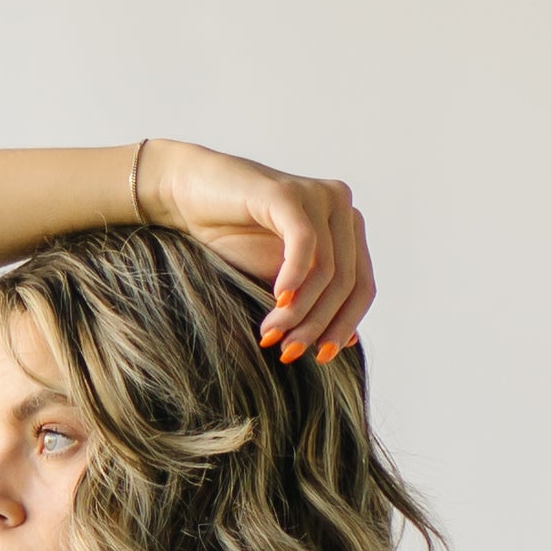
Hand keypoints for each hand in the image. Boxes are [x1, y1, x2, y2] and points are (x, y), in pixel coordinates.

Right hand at [136, 140, 374, 365]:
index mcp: (348, 228)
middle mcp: (341, 206)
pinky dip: (294, 277)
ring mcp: (317, 195)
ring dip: (299, 311)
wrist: (187, 197)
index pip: (363, 287)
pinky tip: (277, 300)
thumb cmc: (235, 238)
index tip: (320, 358)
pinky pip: (304, 243)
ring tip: (271, 334)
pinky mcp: (287, 192)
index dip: (344, 327)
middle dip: (318, 324)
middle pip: (347, 282)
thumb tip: (350, 343)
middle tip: (289, 352)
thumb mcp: (284, 283)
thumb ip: (316, 305)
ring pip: (326, 269)